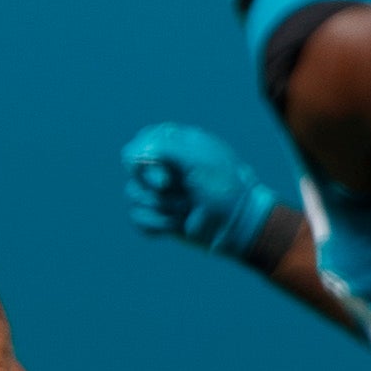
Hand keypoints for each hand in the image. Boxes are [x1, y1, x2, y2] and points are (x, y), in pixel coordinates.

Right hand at [122, 123, 284, 260]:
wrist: (237, 227)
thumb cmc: (224, 189)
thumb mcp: (199, 160)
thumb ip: (164, 148)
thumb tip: (133, 156)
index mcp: (178, 145)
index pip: (141, 143)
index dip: (145, 160)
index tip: (164, 174)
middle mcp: (166, 166)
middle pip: (134, 172)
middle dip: (155, 187)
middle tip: (173, 189)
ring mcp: (161, 192)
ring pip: (134, 196)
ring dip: (163, 207)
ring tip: (187, 209)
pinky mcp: (157, 215)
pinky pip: (137, 217)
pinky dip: (156, 224)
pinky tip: (175, 225)